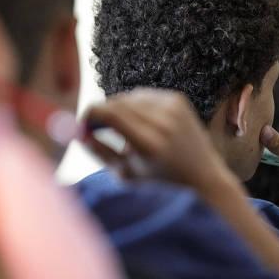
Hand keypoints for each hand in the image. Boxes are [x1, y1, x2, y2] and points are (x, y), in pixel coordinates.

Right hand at [82, 89, 230, 189]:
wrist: (203, 177)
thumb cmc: (159, 183)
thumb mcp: (125, 174)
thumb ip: (99, 152)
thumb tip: (76, 133)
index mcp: (149, 144)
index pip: (109, 113)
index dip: (90, 114)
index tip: (81, 124)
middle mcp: (164, 123)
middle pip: (117, 102)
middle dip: (101, 112)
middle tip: (93, 127)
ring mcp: (174, 108)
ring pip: (129, 96)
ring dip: (118, 109)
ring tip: (120, 132)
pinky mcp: (178, 100)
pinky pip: (144, 95)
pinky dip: (135, 106)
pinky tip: (140, 124)